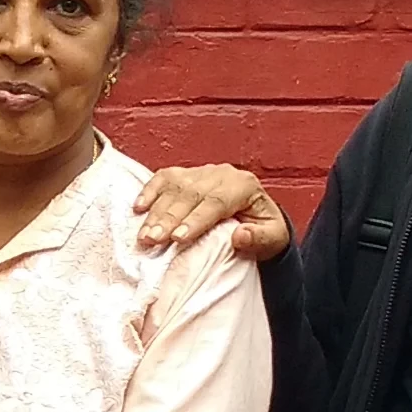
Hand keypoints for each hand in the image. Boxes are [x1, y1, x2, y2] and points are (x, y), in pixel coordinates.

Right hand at [133, 164, 290, 260]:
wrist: (257, 217)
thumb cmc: (263, 230)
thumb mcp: (273, 239)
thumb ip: (260, 238)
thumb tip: (240, 236)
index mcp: (244, 186)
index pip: (217, 201)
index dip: (196, 219)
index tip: (178, 238)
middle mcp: (221, 174)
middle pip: (191, 193)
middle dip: (169, 218)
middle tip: (152, 239)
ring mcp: (201, 172)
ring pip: (174, 186)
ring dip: (155, 211)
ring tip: (143, 235)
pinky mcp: (185, 174)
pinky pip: (164, 178)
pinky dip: (149, 191)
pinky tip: (138, 208)